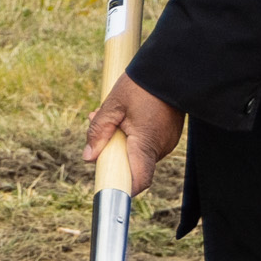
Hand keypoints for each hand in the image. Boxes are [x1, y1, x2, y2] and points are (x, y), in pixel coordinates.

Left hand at [85, 71, 183, 193]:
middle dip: (111, 151)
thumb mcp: (113, 105)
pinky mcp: (169, 136)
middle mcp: (160, 148)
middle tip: (97, 120)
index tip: (108, 189)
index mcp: (146, 144)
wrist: (171, 70)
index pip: (139, 180)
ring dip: (121, 140)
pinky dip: (133, 135)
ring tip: (110, 113)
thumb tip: (89, 158)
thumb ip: (99, 132)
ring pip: (138, 153)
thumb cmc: (141, 86)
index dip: (123, 189)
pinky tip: (126, 116)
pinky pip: (147, 144)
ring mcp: (167, 142)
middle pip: (132, 164)